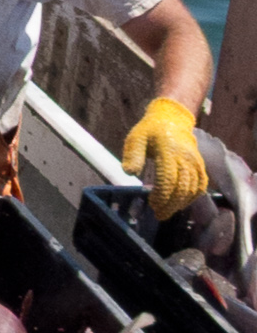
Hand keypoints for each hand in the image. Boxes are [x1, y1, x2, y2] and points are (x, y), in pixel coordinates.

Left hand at [122, 96, 207, 219]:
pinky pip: (201, 184)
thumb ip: (133, 155)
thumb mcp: (136, 138)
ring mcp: (195, 162)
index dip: (162, 195)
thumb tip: (130, 173)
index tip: (152, 205)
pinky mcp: (200, 165)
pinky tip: (182, 204)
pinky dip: (193, 196)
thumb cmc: (149, 130)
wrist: (171, 118)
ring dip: (181, 203)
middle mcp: (185, 158)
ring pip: (193, 188)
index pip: (168, 179)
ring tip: (167, 211)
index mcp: (168, 151)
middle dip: (170, 204)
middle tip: (159, 214)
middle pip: (182, 187)